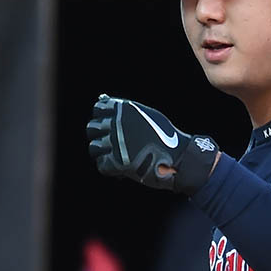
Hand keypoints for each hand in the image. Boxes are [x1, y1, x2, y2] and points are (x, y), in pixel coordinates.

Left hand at [86, 94, 218, 194]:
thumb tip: (106, 102)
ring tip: (115, 156)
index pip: (97, 108)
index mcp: (124, 109)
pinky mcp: (116, 163)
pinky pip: (102, 165)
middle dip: (98, 136)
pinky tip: (120, 168)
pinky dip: (109, 168)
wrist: (179, 158)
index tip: (107, 125)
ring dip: (102, 153)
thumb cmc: (166, 137)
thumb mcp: (148, 115)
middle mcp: (116, 124)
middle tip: (110, 144)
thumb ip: (127, 111)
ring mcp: (115, 143)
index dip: (101, 117)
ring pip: (93, 148)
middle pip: (91, 128)